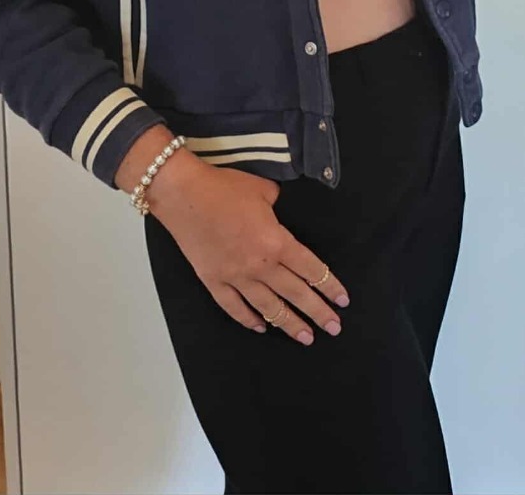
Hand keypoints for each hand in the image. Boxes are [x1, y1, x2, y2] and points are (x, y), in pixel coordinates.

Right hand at [150, 162, 350, 344]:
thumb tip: (280, 209)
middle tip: (334, 328)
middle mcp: (260, 265)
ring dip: (289, 324)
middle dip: (318, 313)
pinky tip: (260, 328)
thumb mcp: (262, 189)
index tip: (342, 301)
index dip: (330, 286)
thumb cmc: (223, 187)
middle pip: (296, 294)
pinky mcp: (213, 281)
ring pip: (269, 307)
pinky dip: (248, 320)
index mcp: (276, 242)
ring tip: (305, 337)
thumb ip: (278, 204)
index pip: (312, 270)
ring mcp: (235, 277)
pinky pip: (234, 307)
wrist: (182, 194)